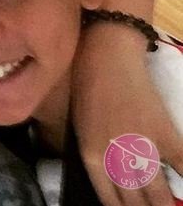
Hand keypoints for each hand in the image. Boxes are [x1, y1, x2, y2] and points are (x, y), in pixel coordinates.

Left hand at [72, 24, 182, 205]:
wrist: (107, 57)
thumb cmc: (87, 85)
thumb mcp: (82, 125)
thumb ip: (97, 153)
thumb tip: (115, 174)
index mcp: (92, 157)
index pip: (111, 201)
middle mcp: (117, 160)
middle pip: (137, 203)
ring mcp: (144, 149)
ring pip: (160, 194)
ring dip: (165, 204)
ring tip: (167, 205)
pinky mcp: (166, 135)